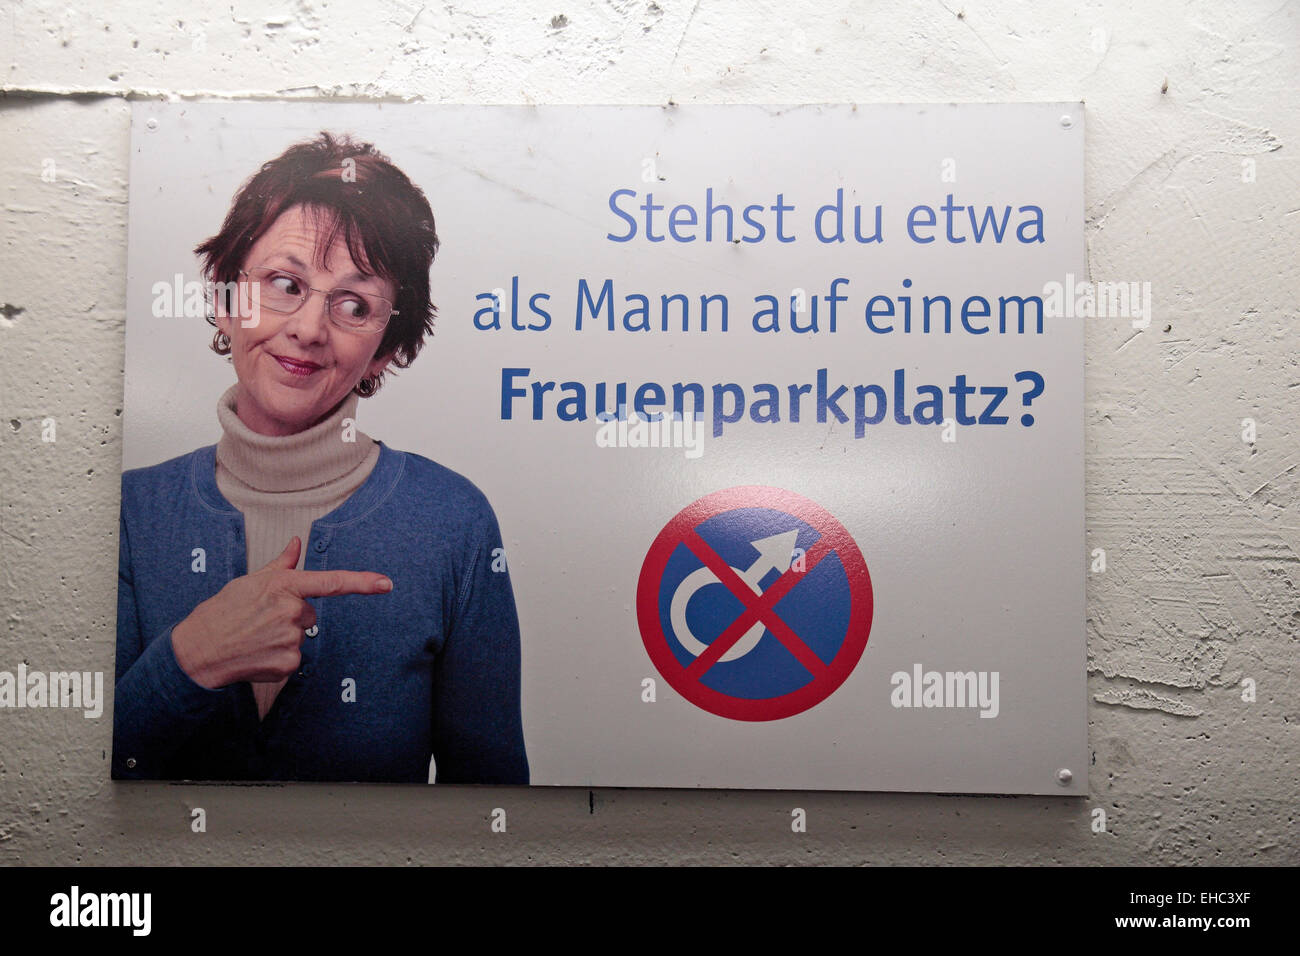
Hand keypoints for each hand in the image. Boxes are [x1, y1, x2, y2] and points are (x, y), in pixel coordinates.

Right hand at [170, 536, 392, 688]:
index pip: (331, 582)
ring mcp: (291, 639)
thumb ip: (281, 565)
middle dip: (291, 616)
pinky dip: (279, 658)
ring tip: (256, 637)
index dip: (362, 582)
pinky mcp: (289, 664)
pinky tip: (258, 653)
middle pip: (310, 614)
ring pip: (301, 636)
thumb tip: (297, 543)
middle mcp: (291, 611)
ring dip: (283, 637)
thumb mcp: (250, 581)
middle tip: (261, 620)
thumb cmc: (223, 611)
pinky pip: (295, 659)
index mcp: (284, 586)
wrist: (198, 650)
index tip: (386, 583)